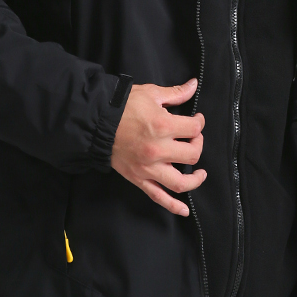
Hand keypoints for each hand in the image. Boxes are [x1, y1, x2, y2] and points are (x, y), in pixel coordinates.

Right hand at [111, 78, 205, 215]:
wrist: (96, 122)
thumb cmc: (123, 106)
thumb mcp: (151, 93)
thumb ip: (175, 93)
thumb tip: (193, 85)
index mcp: (163, 126)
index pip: (194, 129)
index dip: (199, 123)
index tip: (196, 120)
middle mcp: (158, 150)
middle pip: (192, 154)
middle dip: (197, 144)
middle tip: (192, 139)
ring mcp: (149, 168)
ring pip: (180, 182)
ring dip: (194, 180)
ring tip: (199, 173)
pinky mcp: (139, 179)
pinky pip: (158, 197)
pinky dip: (173, 206)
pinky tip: (184, 210)